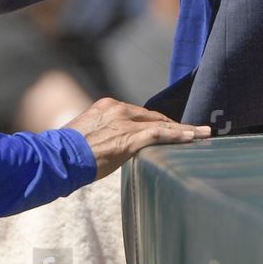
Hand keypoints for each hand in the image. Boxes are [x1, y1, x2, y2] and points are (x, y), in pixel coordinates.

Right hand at [65, 97, 211, 179]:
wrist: (58, 157)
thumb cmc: (65, 153)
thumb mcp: (84, 137)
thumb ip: (101, 136)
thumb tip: (105, 149)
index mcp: (106, 106)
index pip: (138, 113)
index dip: (156, 122)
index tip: (168, 128)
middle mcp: (118, 109)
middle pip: (153, 116)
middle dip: (173, 124)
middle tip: (194, 130)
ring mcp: (125, 122)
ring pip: (161, 124)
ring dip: (185, 131)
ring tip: (204, 134)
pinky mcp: (130, 137)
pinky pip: (160, 134)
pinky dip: (178, 136)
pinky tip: (192, 139)